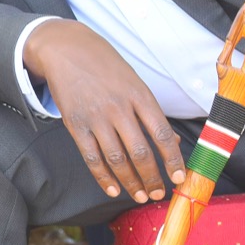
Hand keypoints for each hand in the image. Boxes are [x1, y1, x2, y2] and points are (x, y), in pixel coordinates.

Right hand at [23, 20, 186, 203]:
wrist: (66, 49)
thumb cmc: (105, 66)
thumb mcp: (133, 82)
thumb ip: (150, 112)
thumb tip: (171, 141)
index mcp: (138, 95)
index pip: (161, 133)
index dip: (172, 159)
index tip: (178, 177)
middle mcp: (118, 107)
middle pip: (140, 152)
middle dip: (152, 178)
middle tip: (158, 193)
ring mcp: (95, 117)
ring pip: (116, 159)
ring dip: (131, 182)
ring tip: (140, 195)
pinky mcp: (75, 125)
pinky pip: (91, 157)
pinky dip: (103, 177)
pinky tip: (114, 189)